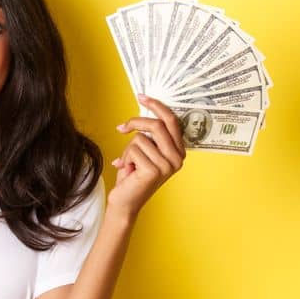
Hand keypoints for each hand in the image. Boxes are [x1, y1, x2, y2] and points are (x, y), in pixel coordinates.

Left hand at [107, 95, 185, 219]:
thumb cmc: (133, 175)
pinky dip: (124, 159)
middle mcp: (177, 158)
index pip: (172, 121)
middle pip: (156, 125)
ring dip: (127, 150)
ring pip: (140, 139)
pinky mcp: (154, 170)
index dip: (157, 106)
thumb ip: (149, 136)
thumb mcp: (144, 151)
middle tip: (121, 128)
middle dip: (135, 123)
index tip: (142, 96)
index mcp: (178, 150)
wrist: (125, 201)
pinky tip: (128, 171)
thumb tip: (142, 113)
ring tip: (129, 165)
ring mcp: (167, 165)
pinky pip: (133, 150)